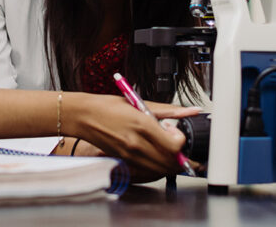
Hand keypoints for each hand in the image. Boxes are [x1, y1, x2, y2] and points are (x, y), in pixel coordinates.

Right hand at [69, 94, 199, 179]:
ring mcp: (130, 156)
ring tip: (161, 147)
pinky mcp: (125, 163)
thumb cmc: (108, 107)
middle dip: (179, 154)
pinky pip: (149, 173)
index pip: (175, 145)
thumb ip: (168, 110)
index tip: (173, 131)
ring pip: (162, 170)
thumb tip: (191, 111)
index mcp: (142, 125)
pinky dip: (156, 167)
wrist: (84, 116)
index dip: (180, 140)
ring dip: (169, 162)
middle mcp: (137, 144)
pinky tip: (152, 155)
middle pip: (172, 162)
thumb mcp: (139, 103)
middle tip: (171, 141)